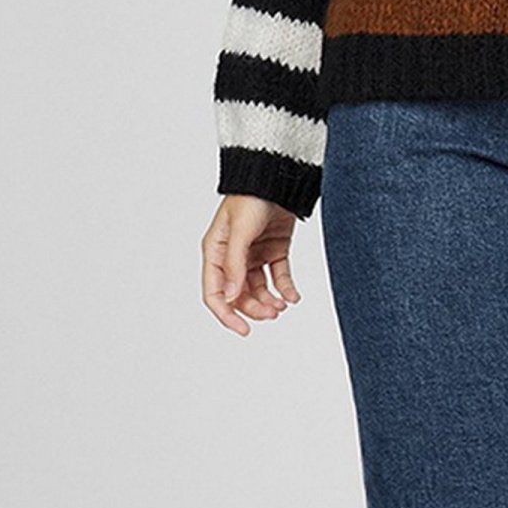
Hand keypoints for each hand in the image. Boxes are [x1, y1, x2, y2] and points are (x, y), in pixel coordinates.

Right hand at [203, 193, 304, 332]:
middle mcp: (232, 256)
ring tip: (283, 305)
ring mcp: (253, 254)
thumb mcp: (240, 232)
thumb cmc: (251, 198)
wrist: (278, 178)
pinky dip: (285, 288)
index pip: (214, 293)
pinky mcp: (274, 250)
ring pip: (258, 288)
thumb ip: (235, 265)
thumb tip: (230, 297)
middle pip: (238, 295)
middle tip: (272, 314)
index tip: (244, 330)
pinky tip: (293, 297)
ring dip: (269, 300)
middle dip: (254, 308)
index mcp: (215, 252)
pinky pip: (278, 276)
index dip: (226, 314)